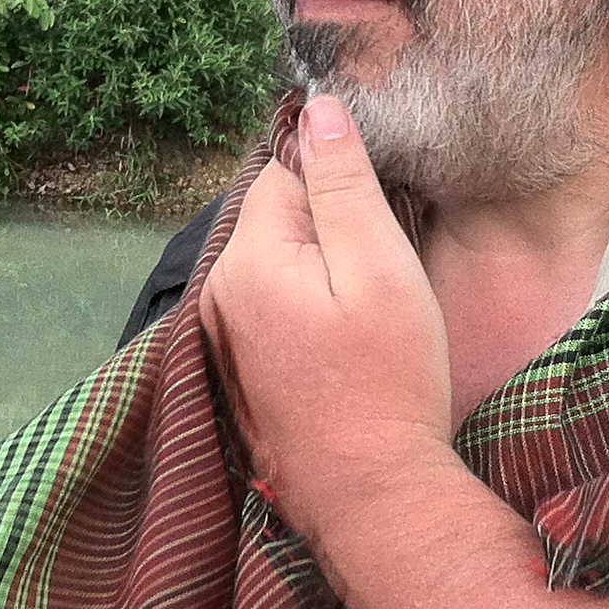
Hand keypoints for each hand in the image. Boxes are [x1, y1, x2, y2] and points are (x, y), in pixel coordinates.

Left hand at [200, 95, 458, 540]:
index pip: (283, 173)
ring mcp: (225, 342)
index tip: (383, 214)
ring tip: (368, 312)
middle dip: (327, 228)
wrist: (373, 499)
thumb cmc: (388, 382)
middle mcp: (220, 296)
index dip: (338, 181)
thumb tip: (318, 108)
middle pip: (275, 221)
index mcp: (248, 260)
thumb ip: (344, 183)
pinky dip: (308, 314)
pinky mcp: (243, 376)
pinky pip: (275, 313)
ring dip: (319, 273)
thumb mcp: (380, 267)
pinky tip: (346, 347)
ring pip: (277, 268)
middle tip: (383, 271)